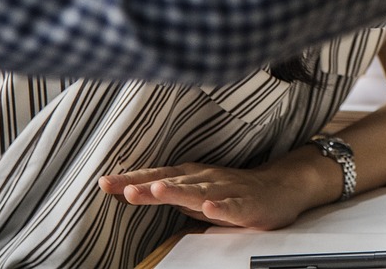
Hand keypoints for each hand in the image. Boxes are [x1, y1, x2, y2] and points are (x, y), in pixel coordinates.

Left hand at [99, 161, 310, 229]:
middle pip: (173, 182)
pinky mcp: (247, 206)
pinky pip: (232, 207)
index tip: (104, 183)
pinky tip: (209, 209)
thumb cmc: (233, 191)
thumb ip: (165, 193)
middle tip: (123, 188)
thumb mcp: (194, 192)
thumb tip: (129, 192)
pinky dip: (220, 207)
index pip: (156, 176)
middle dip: (147, 185)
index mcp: (191, 177)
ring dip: (179, 191)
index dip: (131, 180)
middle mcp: (206, 179)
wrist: (281, 188)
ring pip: (199, 192)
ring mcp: (226, 191)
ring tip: (158, 191)